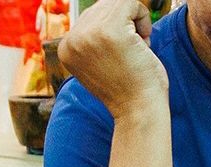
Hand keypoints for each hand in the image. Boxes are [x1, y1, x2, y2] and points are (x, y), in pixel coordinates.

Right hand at [58, 0, 167, 117]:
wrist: (139, 111)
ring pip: (116, 2)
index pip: (92, 17)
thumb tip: (105, 5)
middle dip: (125, 24)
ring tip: (136, 49)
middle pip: (103, 6)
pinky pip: (130, 1)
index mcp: (66, 48)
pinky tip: (144, 43)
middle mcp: (72, 39)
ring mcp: (89, 34)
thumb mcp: (101, 60)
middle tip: (133, 53)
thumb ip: (95, 37)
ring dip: (134, 22)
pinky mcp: (109, 30)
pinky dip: (143, 17)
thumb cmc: (129, 88)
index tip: (121, 57)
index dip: (114, 31)